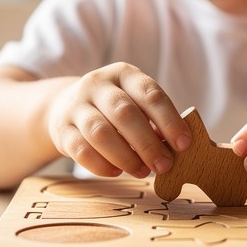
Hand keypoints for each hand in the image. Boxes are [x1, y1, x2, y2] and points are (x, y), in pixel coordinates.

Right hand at [46, 63, 191, 177]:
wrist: (64, 106)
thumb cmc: (113, 109)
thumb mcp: (134, 103)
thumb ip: (154, 121)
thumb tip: (177, 149)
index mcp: (124, 74)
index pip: (150, 94)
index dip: (170, 120)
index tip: (184, 144)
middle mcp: (97, 84)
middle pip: (124, 113)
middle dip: (148, 143)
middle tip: (164, 165)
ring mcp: (76, 105)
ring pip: (100, 133)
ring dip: (126, 157)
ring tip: (142, 171)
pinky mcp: (61, 129)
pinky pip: (81, 151)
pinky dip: (102, 165)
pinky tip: (116, 172)